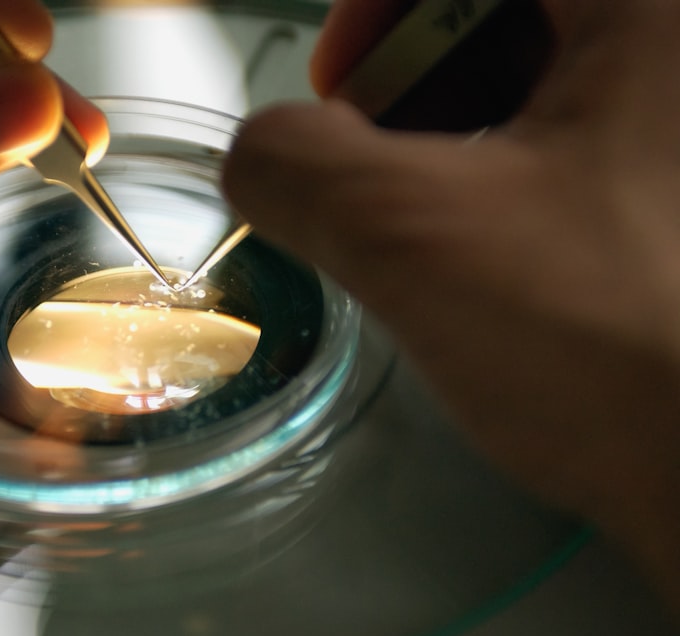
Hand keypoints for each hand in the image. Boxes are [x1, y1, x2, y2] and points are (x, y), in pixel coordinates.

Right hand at [224, 0, 679, 612]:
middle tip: (379, 161)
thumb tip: (257, 153)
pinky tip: (493, 256)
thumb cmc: (604, 343)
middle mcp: (675, 61)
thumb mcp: (412, 234)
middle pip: (506, 20)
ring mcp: (675, 135)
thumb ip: (296, 164)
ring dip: (458, 132)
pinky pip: (580, 148)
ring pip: (545, 83)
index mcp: (649, 16)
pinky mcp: (667, 206)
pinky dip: (509, 179)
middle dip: (418, 74)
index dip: (379, 9)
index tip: (340, 90)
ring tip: (429, 221)